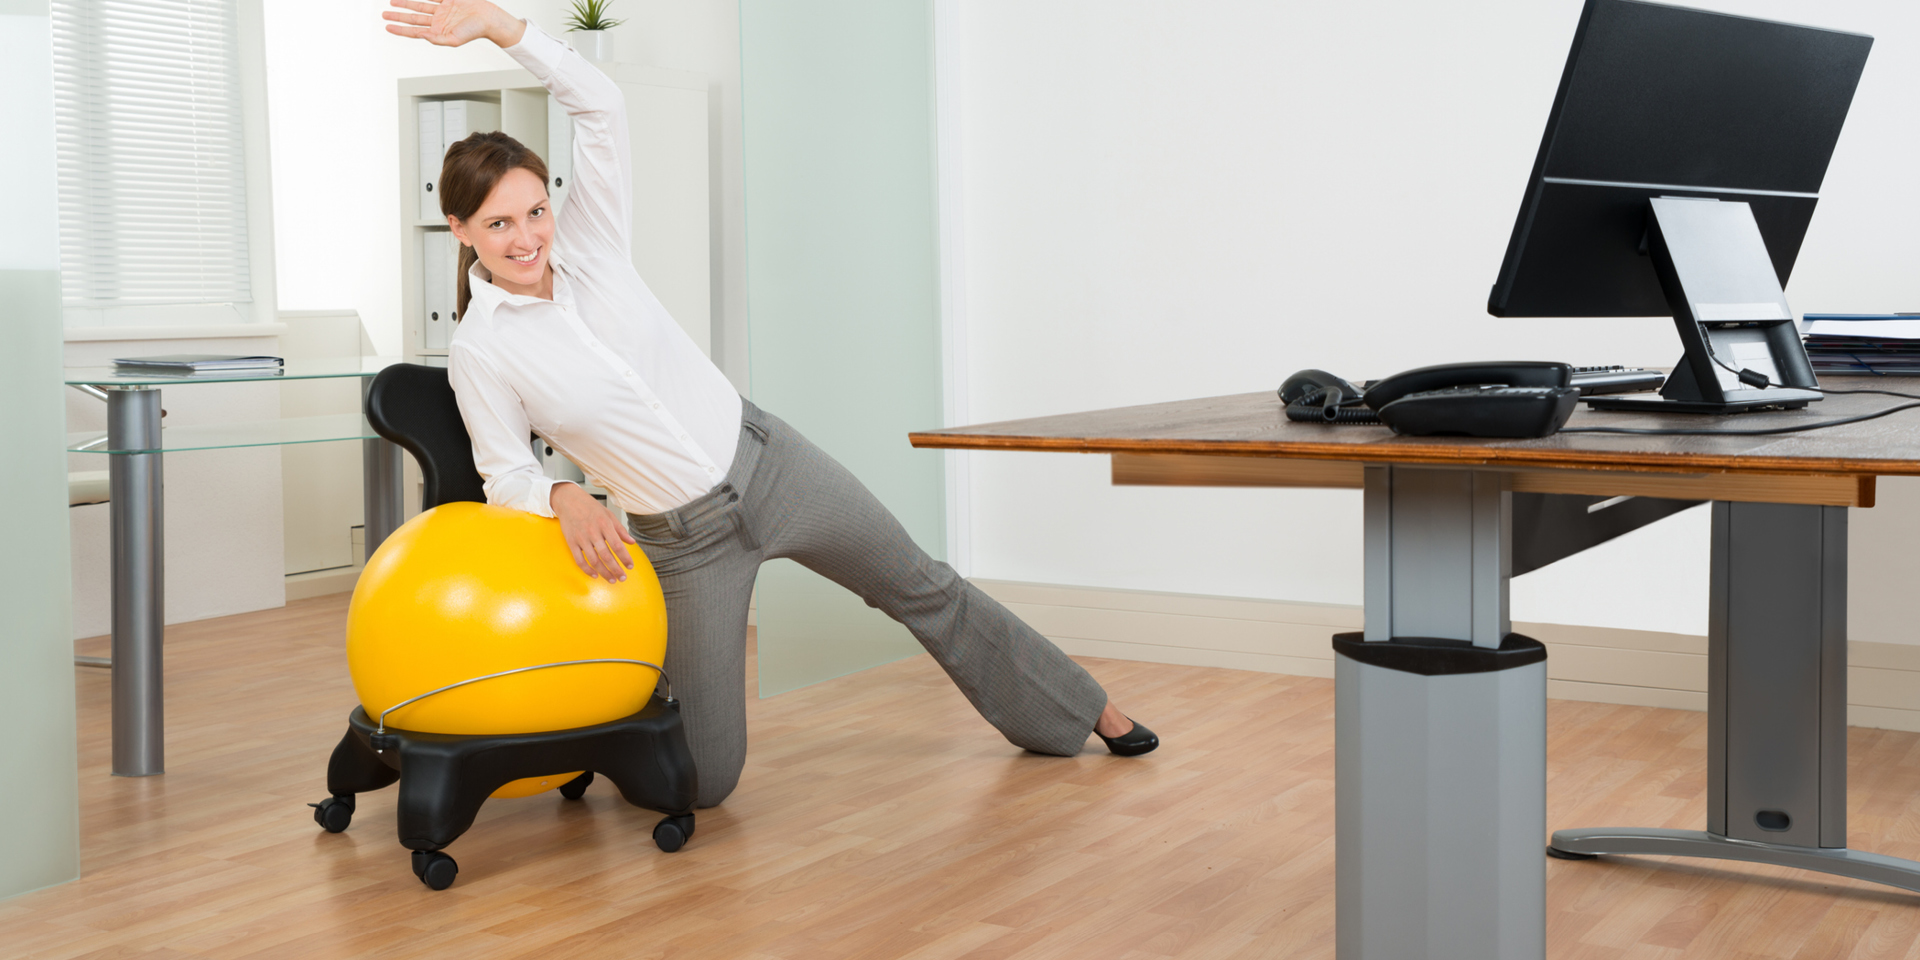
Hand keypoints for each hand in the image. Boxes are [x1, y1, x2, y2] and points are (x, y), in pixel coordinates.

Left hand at [383, 0, 525, 48]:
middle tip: (385, 14)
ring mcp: (442, 9)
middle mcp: (438, 21)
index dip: (400, 29)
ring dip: (405, 3)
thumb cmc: (475, 32)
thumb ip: (436, 39)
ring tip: (393, 2)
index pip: (414, 31)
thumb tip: (421, 35)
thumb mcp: (454, 40)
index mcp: (438, 32)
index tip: (387, 27)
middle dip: (398, 16)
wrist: (489, 18)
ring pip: (419, 5)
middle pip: (413, 18)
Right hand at [550, 482, 636, 580]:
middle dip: (616, 569)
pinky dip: (587, 570)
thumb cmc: (590, 507)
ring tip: (612, 580)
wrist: (569, 501)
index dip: (625, 558)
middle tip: (623, 578)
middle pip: (606, 556)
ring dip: (604, 572)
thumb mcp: (609, 515)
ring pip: (593, 560)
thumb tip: (632, 542)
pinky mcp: (571, 542)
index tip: (630, 566)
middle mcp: (593, 532)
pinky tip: (595, 575)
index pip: (617, 545)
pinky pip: (579, 560)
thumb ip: (620, 530)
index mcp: (604, 524)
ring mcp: (581, 538)